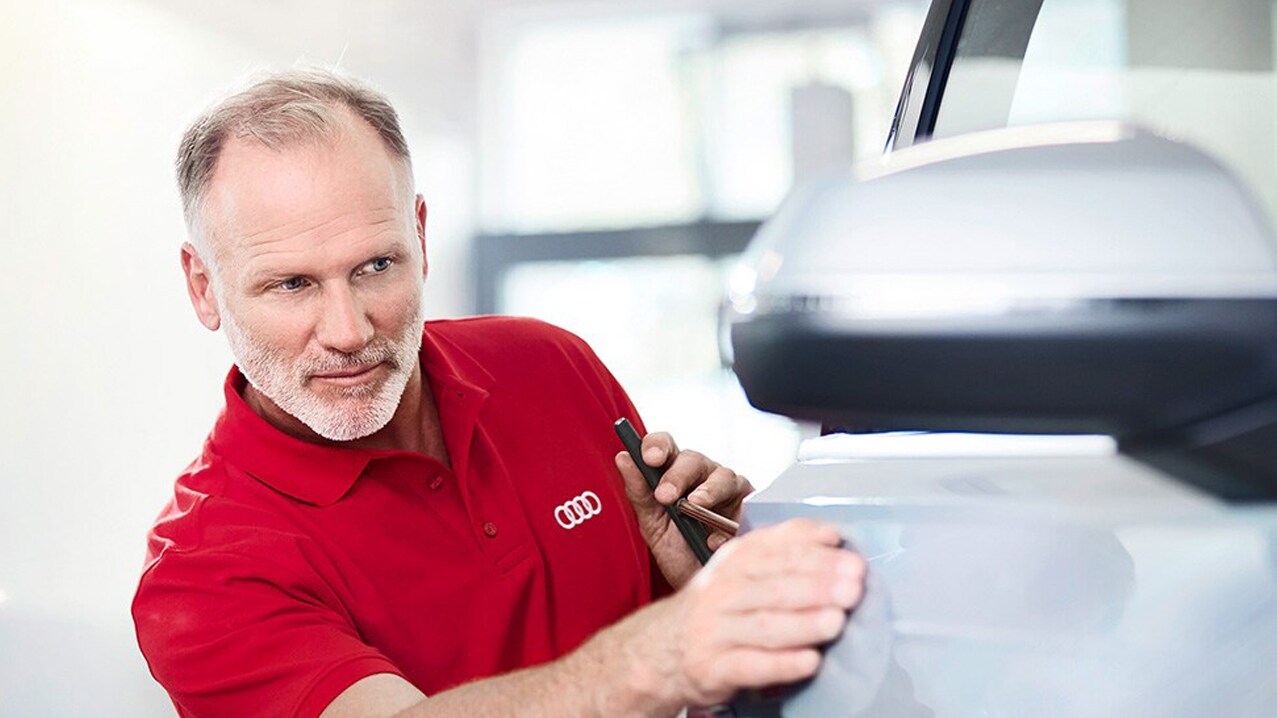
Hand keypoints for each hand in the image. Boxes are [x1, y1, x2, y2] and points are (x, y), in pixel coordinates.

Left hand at [615, 432, 752, 587]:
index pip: (665, 446)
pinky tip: (713, 540)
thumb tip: (623, 458)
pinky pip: (742, 504)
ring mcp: (727, 489)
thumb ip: (639, 492)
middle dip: (677, 475)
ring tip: (695, 506)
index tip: (649, 458)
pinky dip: (727, 522)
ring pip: (722, 475)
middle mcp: (702, 475)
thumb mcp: (652, 525)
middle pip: (692, 459)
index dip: (657, 445)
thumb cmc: (676, 550)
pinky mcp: (748, 507)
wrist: (699, 581)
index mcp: (674, 473)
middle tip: (665, 496)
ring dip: (707, 490)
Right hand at [626, 519, 864, 710]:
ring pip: (764, 625)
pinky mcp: (713, 667)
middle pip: (774, 586)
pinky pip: (750, 666)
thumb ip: (781, 550)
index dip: (812, 549)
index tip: (846, 551)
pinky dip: (781, 664)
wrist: (662, 646)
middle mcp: (723, 590)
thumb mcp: (740, 568)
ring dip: (803, 623)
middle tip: (853, 587)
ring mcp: (716, 630)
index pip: (775, 549)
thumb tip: (830, 535)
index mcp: (735, 561)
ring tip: (836, 622)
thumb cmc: (718, 606)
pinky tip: (809, 662)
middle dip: (816, 585)